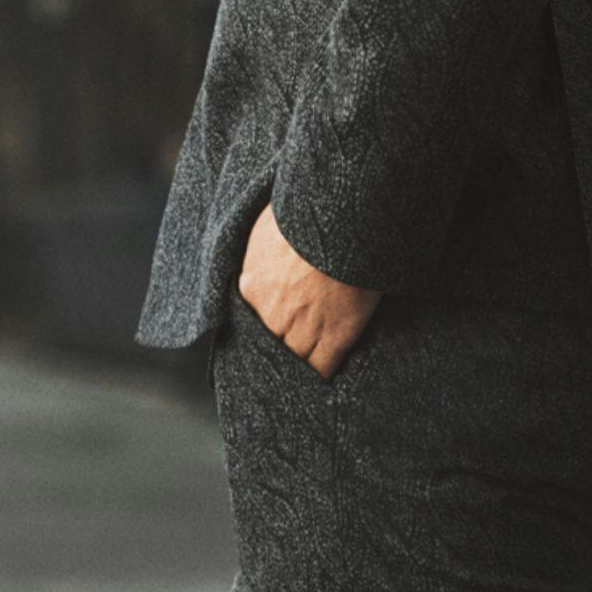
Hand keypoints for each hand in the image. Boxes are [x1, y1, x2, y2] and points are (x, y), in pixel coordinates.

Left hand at [237, 201, 382, 379]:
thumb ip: (258, 251)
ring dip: (295, 366)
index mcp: (252, 286)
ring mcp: (304, 327)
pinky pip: (323, 367)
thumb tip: (257, 257)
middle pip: (267, 345)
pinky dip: (321, 374)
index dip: (260, 324)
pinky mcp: (336, 335)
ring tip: (299, 375)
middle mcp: (272, 313)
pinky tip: (322, 378)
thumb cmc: (304, 213)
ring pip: (293, 360)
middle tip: (280, 356)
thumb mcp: (265, 227)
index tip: (265, 329)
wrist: (343, 219)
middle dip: (273, 351)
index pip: (248, 319)